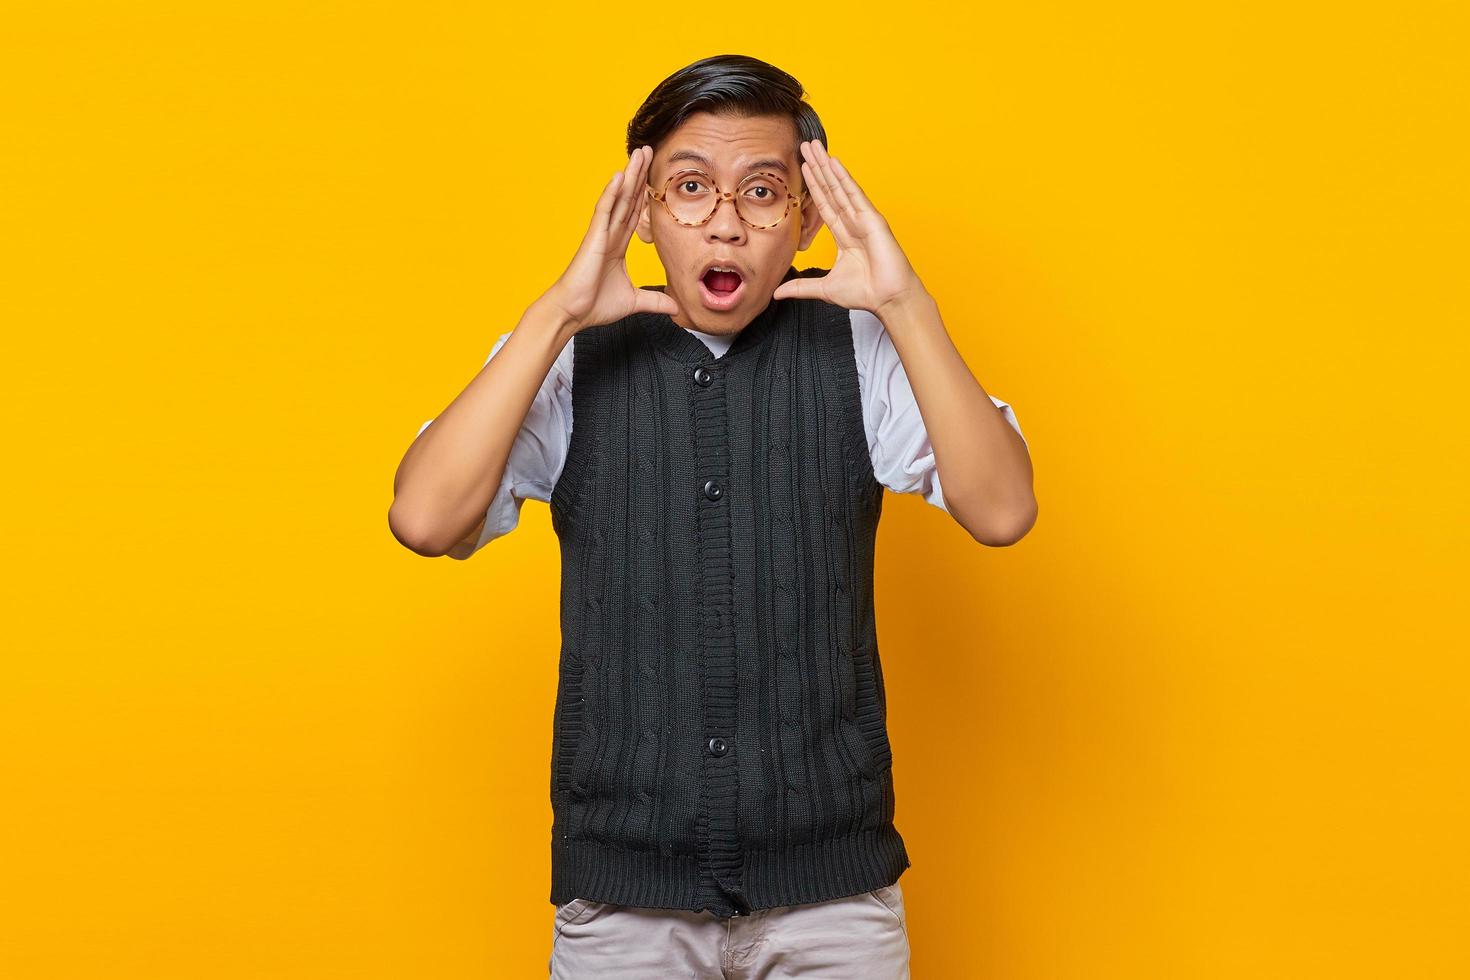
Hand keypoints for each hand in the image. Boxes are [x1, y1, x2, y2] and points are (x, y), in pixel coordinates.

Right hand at [544, 145, 682, 330]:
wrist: (572, 313)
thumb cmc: (595, 306)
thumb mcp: (634, 302)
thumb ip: (654, 302)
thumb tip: (675, 308)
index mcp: (617, 245)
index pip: (634, 213)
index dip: (644, 193)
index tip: (654, 176)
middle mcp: (609, 235)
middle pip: (628, 198)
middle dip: (638, 175)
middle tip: (648, 151)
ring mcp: (600, 234)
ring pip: (618, 198)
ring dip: (629, 175)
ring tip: (639, 154)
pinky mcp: (593, 239)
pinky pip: (604, 211)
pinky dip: (611, 193)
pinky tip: (619, 176)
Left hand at [772, 140, 927, 318]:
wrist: (888, 300)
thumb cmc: (865, 293)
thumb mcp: (824, 289)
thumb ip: (801, 287)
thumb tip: (777, 293)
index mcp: (844, 235)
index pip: (824, 204)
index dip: (812, 185)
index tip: (802, 167)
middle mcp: (853, 223)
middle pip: (830, 189)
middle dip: (817, 168)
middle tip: (805, 145)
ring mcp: (863, 219)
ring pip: (840, 187)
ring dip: (826, 166)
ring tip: (815, 147)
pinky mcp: (872, 220)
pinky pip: (854, 194)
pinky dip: (843, 178)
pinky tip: (834, 162)